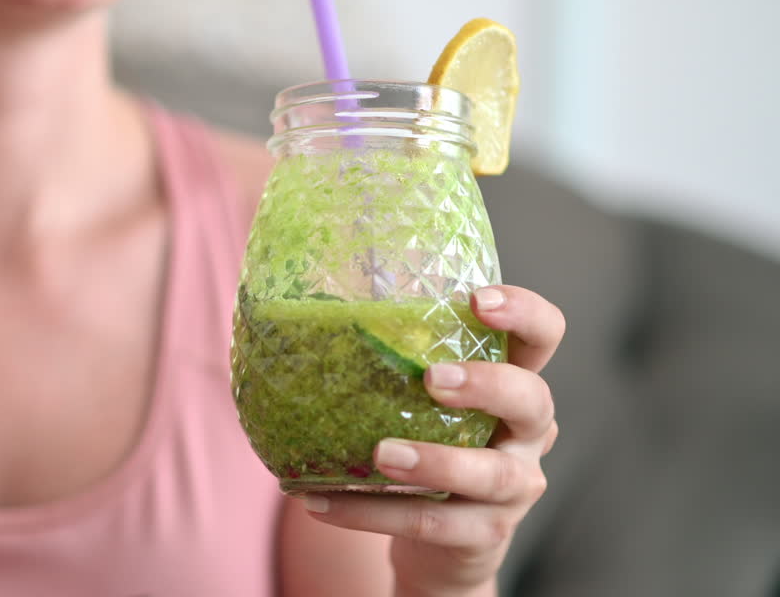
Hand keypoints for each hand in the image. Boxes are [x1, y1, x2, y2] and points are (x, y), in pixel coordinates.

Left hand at [301, 285, 563, 595]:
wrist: (443, 543)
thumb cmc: (427, 444)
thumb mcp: (422, 403)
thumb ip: (393, 364)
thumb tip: (302, 316)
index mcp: (513, 383)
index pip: (542, 337)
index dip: (523, 313)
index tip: (477, 300)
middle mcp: (526, 433)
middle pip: (532, 399)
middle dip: (487, 384)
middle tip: (432, 377)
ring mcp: (514, 487)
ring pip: (489, 473)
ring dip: (434, 460)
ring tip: (380, 453)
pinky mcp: (483, 533)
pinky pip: (431, 522)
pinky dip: (370, 512)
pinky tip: (319, 502)